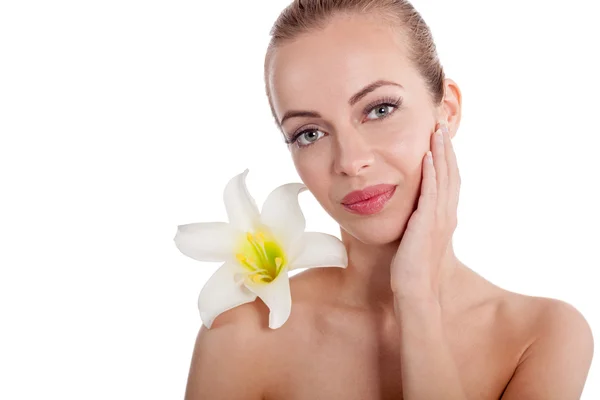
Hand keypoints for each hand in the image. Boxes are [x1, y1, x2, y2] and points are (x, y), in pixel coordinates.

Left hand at [390, 122, 460, 299]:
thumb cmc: (412, 269)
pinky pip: (431, 192)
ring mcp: (439, 218)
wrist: (416, 291)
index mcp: (444, 217)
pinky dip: (432, 173)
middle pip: (451, 174)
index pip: (448, 181)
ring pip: (444, 178)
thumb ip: (416, 223)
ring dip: (441, 153)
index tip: (441, 138)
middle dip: (446, 148)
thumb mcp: (417, 240)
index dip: (446, 158)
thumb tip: (408, 214)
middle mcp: (446, 215)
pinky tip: (428, 156)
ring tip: (438, 131)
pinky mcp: (427, 223)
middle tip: (442, 124)